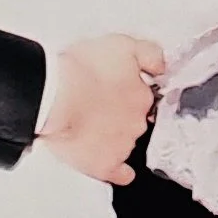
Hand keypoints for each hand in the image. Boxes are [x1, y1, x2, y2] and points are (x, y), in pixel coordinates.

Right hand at [37, 33, 165, 184]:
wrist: (55, 98)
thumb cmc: (82, 70)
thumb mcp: (123, 45)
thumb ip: (150, 54)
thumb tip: (162, 67)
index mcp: (142, 95)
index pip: (145, 97)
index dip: (129, 91)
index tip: (115, 88)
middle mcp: (137, 122)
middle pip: (136, 120)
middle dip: (121, 114)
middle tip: (99, 104)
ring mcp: (123, 146)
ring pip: (127, 142)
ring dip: (115, 136)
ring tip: (91, 126)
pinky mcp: (105, 165)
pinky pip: (120, 173)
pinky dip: (119, 171)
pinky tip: (115, 166)